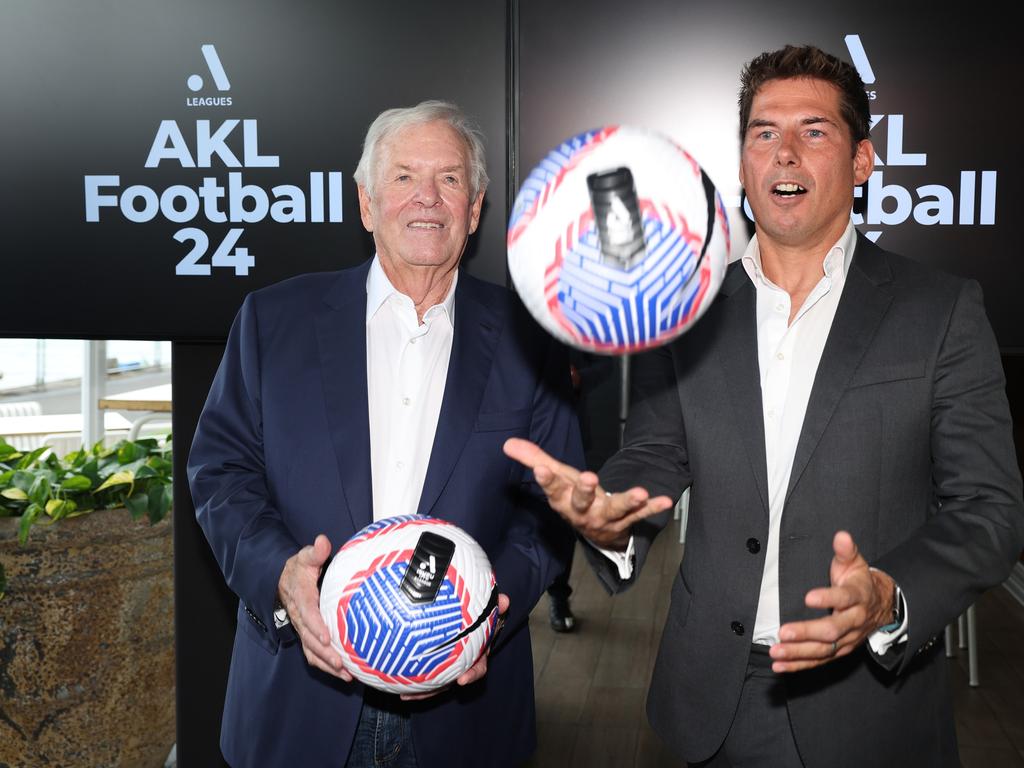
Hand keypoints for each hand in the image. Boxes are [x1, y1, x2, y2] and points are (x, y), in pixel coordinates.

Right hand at [278, 534, 352, 680]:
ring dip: (327, 665)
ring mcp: (303, 630)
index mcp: (301, 598)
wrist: (284, 581)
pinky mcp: (309, 636)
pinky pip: (315, 655)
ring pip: (312, 651)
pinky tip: (346, 674)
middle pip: (310, 639)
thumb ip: (314, 552)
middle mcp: (301, 618)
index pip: (307, 614)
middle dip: (325, 653)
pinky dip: (327, 666)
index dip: (316, 626)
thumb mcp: (305, 557)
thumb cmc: (300, 569)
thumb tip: (322, 541)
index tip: (328, 637)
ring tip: (346, 674)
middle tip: (341, 663)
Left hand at [400, 593, 509, 700]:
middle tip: (423, 693)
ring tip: (404, 696)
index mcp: (478, 653)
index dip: (472, 674)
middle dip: (437, 690)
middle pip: (450, 681)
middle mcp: (463, 662)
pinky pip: (424, 671)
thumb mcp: (488, 608)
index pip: (478, 667)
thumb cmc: (480, 612)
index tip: (462, 680)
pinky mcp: (434, 662)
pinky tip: (394, 678)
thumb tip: (506, 600)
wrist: (472, 613)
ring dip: (420, 691)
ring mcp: (449, 665)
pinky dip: (411, 676)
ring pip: (435, 682)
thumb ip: (495, 605)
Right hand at [503, 437, 672, 549]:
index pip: (552, 489)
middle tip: (590, 478)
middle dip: (585, 490)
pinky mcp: (626, 521)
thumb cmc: (573, 498)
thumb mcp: (556, 478)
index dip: (546, 480)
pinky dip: (652, 509)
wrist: (596, 531)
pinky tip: (666, 501)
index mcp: (563, 501)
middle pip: (582, 502)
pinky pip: (640, 516)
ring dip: (627, 501)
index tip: (541, 469)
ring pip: (615, 510)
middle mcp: (583, 512)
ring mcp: (605, 518)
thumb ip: (534, 459)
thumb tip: (508, 443)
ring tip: (639, 493)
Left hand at [770, 531, 894, 672]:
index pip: (844, 598)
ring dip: (798, 653)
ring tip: (775, 652)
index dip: (828, 598)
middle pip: (832, 630)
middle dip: (807, 632)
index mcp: (858, 597)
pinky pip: (818, 660)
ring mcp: (847, 640)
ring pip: (823, 650)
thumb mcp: (855, 563)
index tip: (808, 597)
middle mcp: (853, 621)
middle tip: (783, 632)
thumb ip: (846, 550)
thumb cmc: (859, 581)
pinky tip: (779, 665)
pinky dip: (798, 665)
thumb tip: (841, 535)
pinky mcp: (839, 651)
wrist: (881, 606)